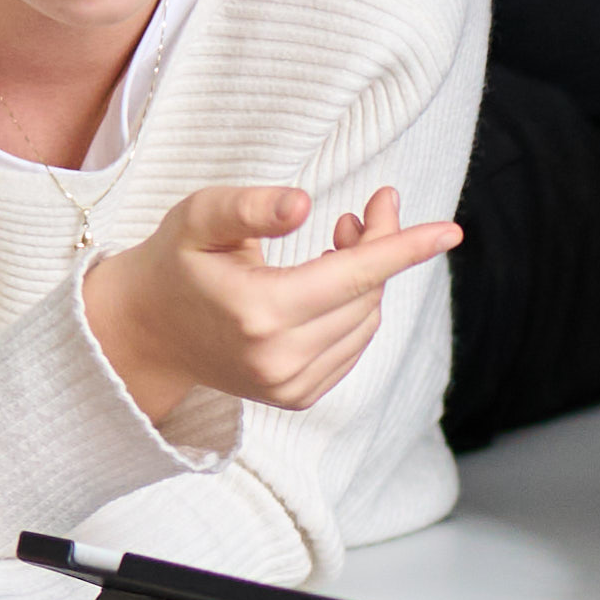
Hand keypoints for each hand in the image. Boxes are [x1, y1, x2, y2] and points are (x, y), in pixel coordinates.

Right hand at [83, 182, 462, 417]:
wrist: (147, 331)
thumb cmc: (176, 262)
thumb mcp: (200, 218)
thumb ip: (250, 207)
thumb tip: (303, 203)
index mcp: (259, 313)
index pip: (354, 277)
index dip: (404, 248)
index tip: (451, 231)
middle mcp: (280, 359)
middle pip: (365, 295)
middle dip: (380, 246)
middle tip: (365, 208)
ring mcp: (290, 386)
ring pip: (365, 322)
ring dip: (368, 278)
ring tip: (339, 238)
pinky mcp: (298, 397)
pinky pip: (353, 345)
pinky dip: (356, 309)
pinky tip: (330, 282)